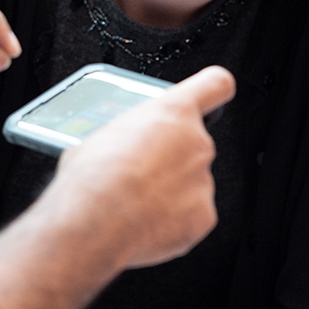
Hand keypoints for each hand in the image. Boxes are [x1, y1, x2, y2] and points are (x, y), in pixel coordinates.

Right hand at [46, 65, 234, 269]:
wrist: (93, 223)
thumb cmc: (92, 176)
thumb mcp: (100, 133)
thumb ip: (128, 132)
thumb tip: (119, 145)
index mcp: (173, 112)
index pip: (215, 85)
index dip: (213, 90)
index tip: (209, 96)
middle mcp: (197, 142)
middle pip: (194, 142)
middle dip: (172, 155)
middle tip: (142, 169)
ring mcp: (203, 180)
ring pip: (191, 180)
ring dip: (171, 188)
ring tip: (137, 199)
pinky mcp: (203, 215)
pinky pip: (192, 213)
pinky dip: (174, 218)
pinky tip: (146, 221)